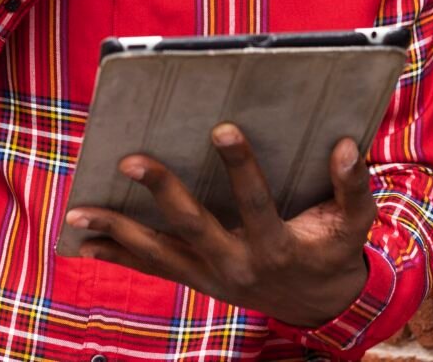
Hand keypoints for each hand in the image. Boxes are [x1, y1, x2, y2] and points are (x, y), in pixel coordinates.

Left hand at [66, 126, 375, 328]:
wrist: (319, 305)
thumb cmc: (334, 249)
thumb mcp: (354, 221)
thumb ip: (352, 186)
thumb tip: (348, 145)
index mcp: (276, 246)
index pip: (255, 203)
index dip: (240, 166)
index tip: (223, 127)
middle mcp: (237, 265)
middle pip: (192, 227)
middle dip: (161, 193)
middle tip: (131, 159)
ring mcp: (211, 275)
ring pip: (158, 254)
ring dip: (117, 230)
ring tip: (78, 210)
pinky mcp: (196, 279)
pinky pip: (151, 267)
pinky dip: (117, 252)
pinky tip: (84, 238)